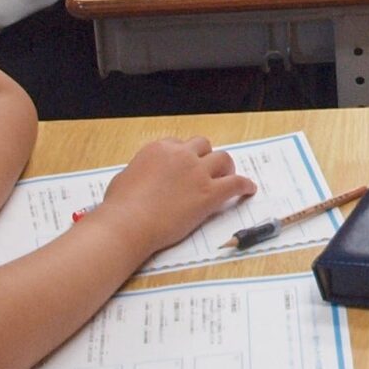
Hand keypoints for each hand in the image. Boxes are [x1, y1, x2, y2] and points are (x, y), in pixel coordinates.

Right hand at [93, 136, 257, 257]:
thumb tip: (142, 179)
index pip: (179, 144)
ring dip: (226, 167)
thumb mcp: (124, 179)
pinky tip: (248, 189)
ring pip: (222, 158)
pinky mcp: (209, 193)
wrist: (128, 224)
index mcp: (158, 149)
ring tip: (229, 176)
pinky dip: (244, 185)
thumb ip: (139, 173)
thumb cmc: (120, 207)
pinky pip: (235, 183)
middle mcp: (180, 155)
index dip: (184, 155)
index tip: (186, 165)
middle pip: (203, 146)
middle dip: (206, 156)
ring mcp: (197, 172)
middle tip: (208, 169)